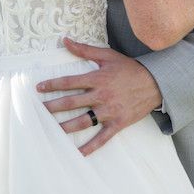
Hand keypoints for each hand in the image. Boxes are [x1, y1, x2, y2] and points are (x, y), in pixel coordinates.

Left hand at [36, 38, 161, 155]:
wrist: (154, 83)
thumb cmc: (129, 68)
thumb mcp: (107, 55)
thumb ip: (84, 50)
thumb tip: (65, 40)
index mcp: (97, 78)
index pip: (70, 82)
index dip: (53, 85)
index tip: (39, 88)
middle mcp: (101, 95)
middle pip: (72, 103)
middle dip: (54, 106)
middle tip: (39, 111)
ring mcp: (109, 111)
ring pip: (83, 121)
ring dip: (65, 127)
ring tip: (50, 130)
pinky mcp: (117, 124)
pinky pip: (101, 138)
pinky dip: (90, 147)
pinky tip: (78, 153)